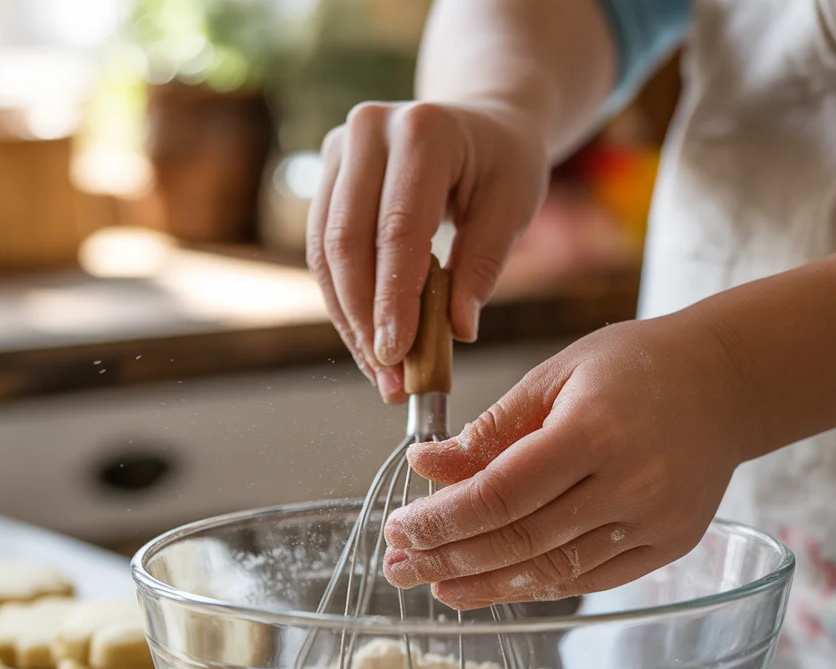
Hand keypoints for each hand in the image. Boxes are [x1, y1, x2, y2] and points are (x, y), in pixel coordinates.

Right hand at [305, 100, 547, 401]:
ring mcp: (338, 150)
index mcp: (423, 131)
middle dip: (364, 318)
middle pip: (347, 242)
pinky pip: (322, 252)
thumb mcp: (513, 208)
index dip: (392, 299)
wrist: (480, 125)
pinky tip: (368, 343)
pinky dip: (344, 303)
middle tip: (389, 377)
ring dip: (349, 320)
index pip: (398, 230)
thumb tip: (458, 331)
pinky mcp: (326, 177)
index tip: (396, 355)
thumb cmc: (503, 165)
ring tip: (381, 372)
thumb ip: (484, 265)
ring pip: (325, 252)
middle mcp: (368, 131)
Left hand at [381, 312, 750, 607]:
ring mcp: (655, 522)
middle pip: (520, 540)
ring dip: (486, 585)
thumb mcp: (556, 376)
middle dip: (450, 559)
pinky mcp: (669, 545)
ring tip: (437, 587)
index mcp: (595, 430)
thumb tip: (425, 467)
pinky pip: (590, 580)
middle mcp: (630, 484)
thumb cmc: (634, 367)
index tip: (398, 529)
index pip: (500, 494)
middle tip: (400, 568)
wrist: (728, 381)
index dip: (442, 520)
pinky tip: (494, 586)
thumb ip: (492, 430)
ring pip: (554, 571)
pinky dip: (537, 585)